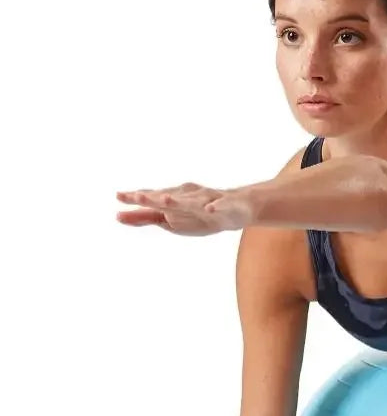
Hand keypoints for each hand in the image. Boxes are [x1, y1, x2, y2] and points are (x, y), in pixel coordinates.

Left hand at [116, 182, 256, 235]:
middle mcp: (189, 197)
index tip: (118, 196)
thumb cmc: (202, 214)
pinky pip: (221, 205)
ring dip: (180, 200)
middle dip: (154, 198)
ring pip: (192, 200)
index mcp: (176, 201)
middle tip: (137, 197)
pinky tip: (210, 209)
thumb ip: (145, 217)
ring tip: (166, 201)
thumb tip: (117, 216)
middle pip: (169, 197)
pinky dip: (215, 206)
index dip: (138, 198)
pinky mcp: (228, 205)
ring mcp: (209, 200)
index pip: (154, 199)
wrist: (240, 207)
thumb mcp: (171, 219)